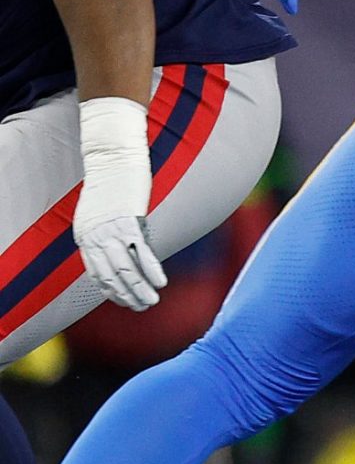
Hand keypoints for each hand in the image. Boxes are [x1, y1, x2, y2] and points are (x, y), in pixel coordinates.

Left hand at [73, 97, 163, 310]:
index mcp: (84, 235)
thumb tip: (124, 247)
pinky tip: (161, 282)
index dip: (110, 290)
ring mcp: (110, 230)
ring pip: (124, 268)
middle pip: (110, 275)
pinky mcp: (129, 222)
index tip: (123, 301)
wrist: (112, 157)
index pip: (95, 272)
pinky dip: (151, 270)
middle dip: (126, 295)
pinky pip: (141, 252)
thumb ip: (106, 230)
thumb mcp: (99, 210)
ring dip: (139, 289)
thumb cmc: (110, 181)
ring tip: (152, 302)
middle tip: (141, 307)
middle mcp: (94, 236)